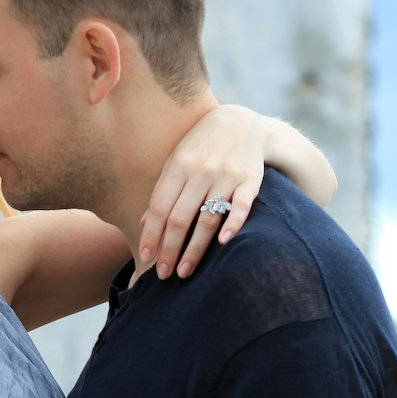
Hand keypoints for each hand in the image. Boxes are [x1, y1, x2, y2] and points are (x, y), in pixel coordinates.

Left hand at [141, 103, 264, 279]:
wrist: (242, 122)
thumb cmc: (201, 146)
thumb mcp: (176, 161)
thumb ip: (162, 191)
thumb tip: (145, 223)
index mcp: (178, 168)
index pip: (160, 209)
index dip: (152, 236)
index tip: (146, 259)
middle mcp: (201, 172)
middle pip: (180, 218)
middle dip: (170, 250)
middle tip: (163, 275)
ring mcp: (226, 176)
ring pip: (207, 218)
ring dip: (195, 249)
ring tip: (185, 271)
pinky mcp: (251, 179)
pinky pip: (242, 205)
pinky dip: (233, 224)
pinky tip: (222, 243)